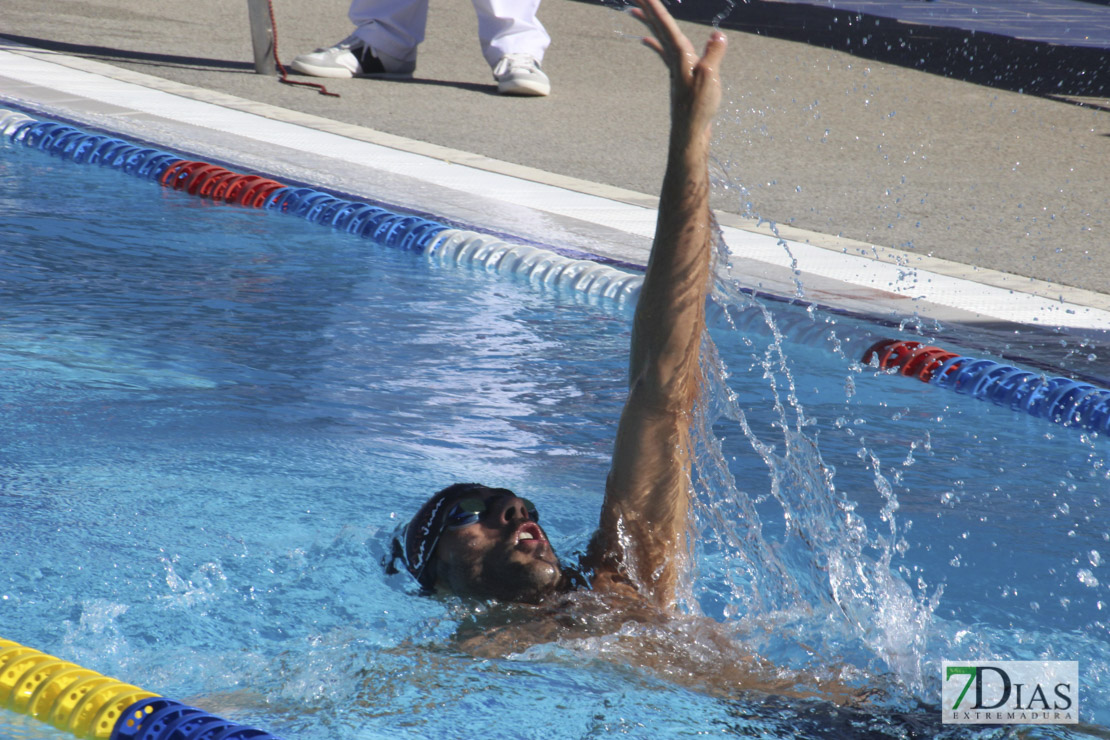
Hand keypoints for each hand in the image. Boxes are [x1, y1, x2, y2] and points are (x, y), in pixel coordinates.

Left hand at [629, 0, 727, 136]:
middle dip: (647, 9)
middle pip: (657, 27)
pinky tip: (644, 39)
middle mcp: (674, 58)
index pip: (665, 25)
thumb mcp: (710, 79)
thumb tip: (718, 35)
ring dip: (647, 22)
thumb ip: (714, 55)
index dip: (654, 7)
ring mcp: (675, 67)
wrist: (690, 133)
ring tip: (632, 9)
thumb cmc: (698, 108)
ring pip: (658, 38)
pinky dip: (654, 43)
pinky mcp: (678, 76)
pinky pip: (663, 53)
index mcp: (681, 55)